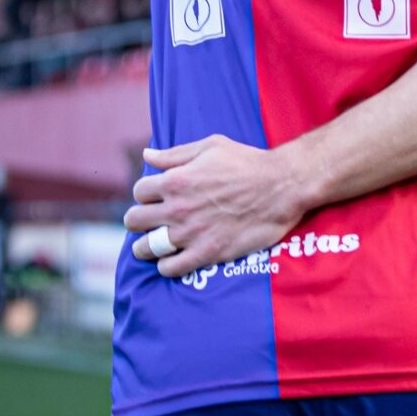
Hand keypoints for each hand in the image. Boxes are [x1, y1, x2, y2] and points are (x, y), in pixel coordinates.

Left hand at [123, 135, 307, 278]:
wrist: (282, 186)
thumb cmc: (248, 162)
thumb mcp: (211, 147)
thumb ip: (175, 154)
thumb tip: (148, 155)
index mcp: (175, 180)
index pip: (139, 192)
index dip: (146, 194)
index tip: (156, 198)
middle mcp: (177, 208)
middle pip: (134, 220)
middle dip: (140, 220)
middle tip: (152, 222)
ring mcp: (191, 233)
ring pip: (145, 248)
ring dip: (145, 247)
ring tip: (153, 245)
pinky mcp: (207, 252)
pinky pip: (170, 268)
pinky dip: (166, 265)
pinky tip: (174, 258)